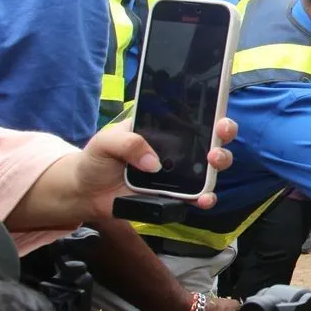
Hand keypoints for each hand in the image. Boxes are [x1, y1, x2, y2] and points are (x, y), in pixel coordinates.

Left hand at [79, 118, 237, 216]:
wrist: (85, 193)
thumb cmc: (96, 160)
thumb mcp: (105, 142)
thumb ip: (127, 143)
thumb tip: (153, 163)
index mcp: (164, 130)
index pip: (193, 116)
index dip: (212, 112)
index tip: (218, 113)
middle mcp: (178, 150)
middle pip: (212, 138)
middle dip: (224, 133)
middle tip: (220, 133)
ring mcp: (180, 174)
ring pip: (211, 167)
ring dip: (220, 163)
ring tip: (213, 162)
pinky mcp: (175, 196)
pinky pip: (196, 197)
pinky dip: (205, 198)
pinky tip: (204, 198)